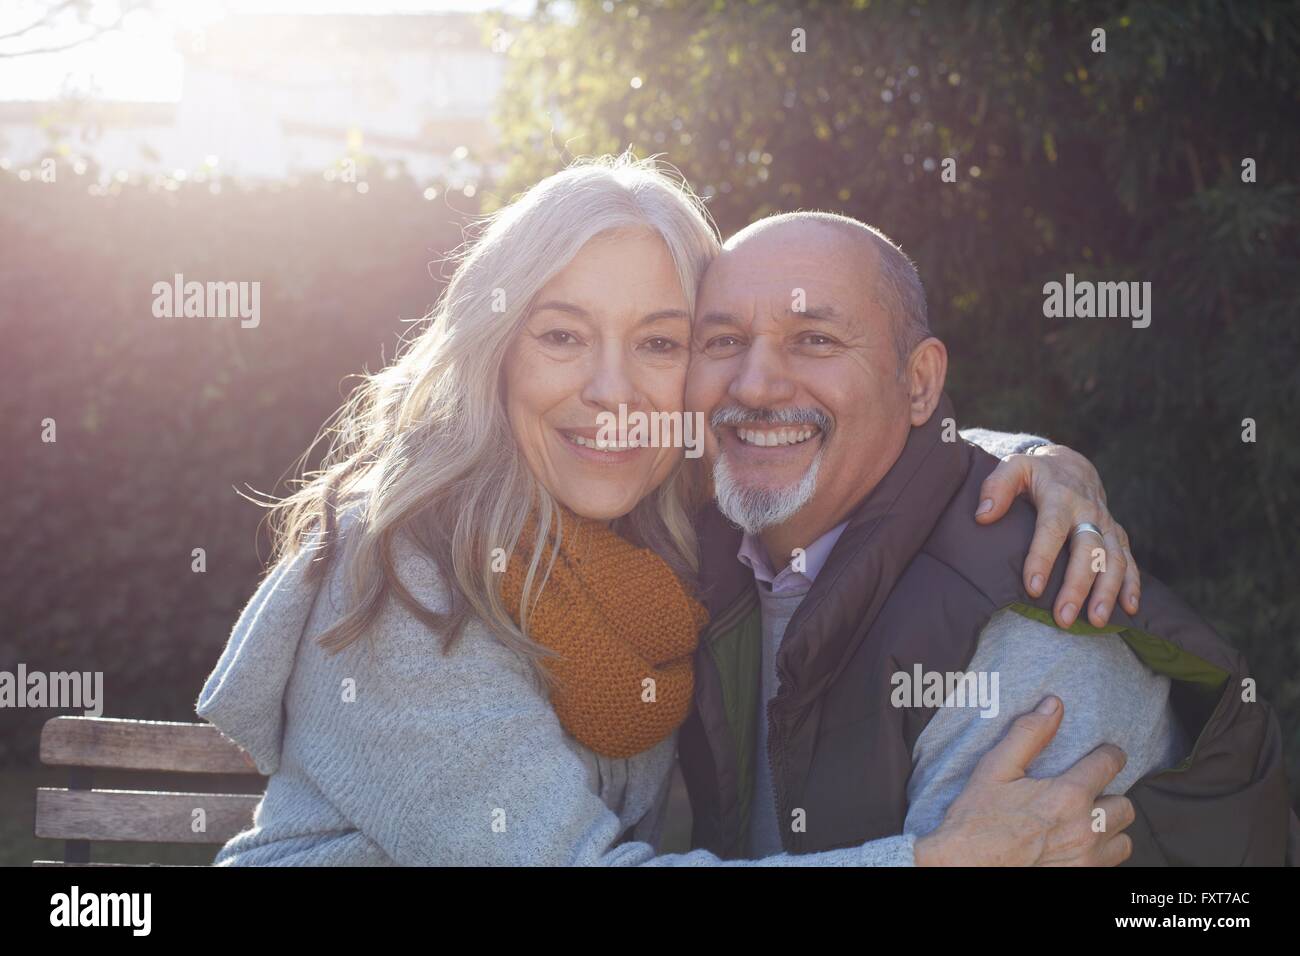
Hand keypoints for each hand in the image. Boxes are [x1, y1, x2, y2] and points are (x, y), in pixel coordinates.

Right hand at [913, 697, 1134, 866]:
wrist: (962, 867)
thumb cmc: (976, 819)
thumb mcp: (995, 769)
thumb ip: (1028, 735)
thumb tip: (1054, 705)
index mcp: (1067, 796)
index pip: (1110, 764)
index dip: (1108, 754)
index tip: (1103, 755)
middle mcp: (1085, 830)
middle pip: (1125, 806)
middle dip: (1108, 796)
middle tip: (1086, 795)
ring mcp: (1087, 860)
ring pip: (1123, 839)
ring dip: (1109, 829)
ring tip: (1084, 822)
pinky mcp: (1082, 879)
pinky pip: (1110, 864)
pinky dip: (1100, 854)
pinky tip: (1076, 846)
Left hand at [975, 443, 1139, 628]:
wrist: (1072, 466)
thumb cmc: (1035, 472)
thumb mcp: (1014, 467)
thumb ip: (997, 486)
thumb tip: (983, 515)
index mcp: (1060, 497)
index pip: (1051, 530)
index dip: (1042, 559)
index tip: (1032, 587)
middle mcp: (1088, 513)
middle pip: (1087, 552)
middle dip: (1077, 587)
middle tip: (1063, 617)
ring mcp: (1106, 525)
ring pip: (1113, 560)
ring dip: (1107, 592)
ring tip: (1095, 621)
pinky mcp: (1117, 535)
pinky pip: (1130, 560)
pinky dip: (1133, 584)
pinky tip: (1129, 609)